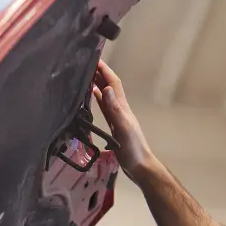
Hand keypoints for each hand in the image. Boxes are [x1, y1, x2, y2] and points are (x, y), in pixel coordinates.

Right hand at [92, 61, 154, 181]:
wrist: (140, 167)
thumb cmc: (133, 150)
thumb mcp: (123, 128)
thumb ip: (115, 109)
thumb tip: (107, 88)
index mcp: (122, 108)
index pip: (114, 83)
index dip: (105, 70)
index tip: (94, 58)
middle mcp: (120, 109)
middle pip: (110, 86)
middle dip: (100, 73)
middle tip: (85, 63)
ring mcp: (117, 118)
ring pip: (106, 96)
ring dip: (98, 84)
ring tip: (85, 75)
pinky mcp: (114, 127)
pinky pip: (105, 108)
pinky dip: (98, 99)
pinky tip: (92, 97)